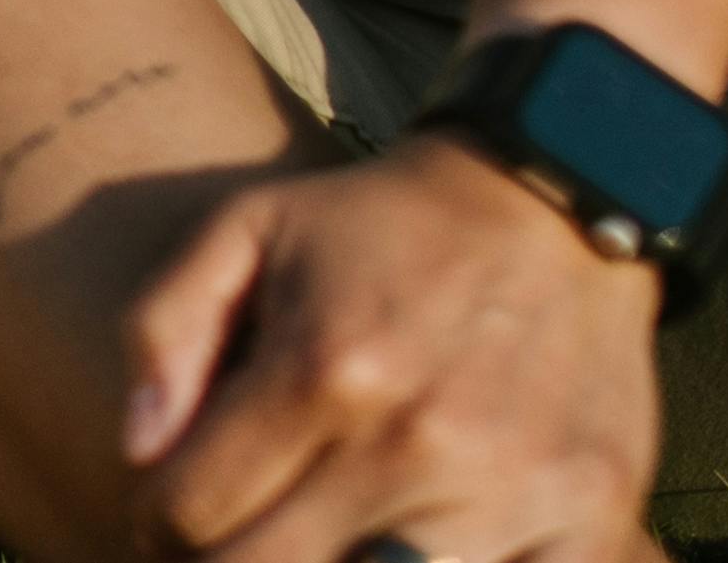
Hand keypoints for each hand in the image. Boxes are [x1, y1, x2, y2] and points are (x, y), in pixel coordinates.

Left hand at [116, 132, 666, 562]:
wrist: (554, 200)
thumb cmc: (387, 225)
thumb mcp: (250, 226)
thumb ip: (166, 325)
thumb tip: (138, 446)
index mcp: (324, 370)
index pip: (193, 513)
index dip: (157, 526)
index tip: (165, 519)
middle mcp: (414, 442)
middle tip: (222, 548)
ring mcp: (508, 493)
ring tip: (310, 547)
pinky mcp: (589, 518)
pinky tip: (411, 556)